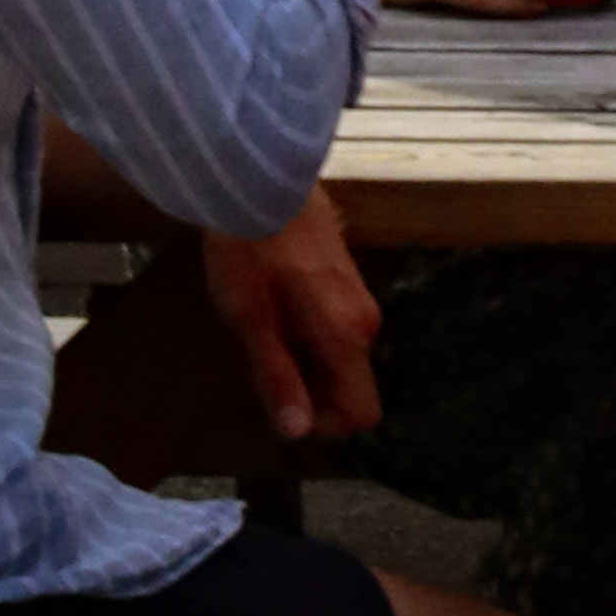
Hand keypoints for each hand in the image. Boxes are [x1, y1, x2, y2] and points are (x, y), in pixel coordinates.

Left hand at [202, 190, 381, 446]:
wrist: (260, 183)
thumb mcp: (252, 322)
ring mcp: (360, 297)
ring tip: (260, 339)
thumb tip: (299, 433)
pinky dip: (307, 339)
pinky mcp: (348, 279)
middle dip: (309, 395)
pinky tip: (272, 313)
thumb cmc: (250, 254)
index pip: (361, 412)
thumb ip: (278, 378)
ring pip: (342, 359)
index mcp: (347, 336)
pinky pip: (337, 331)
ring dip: (305, 365)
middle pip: (350, 387)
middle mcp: (366, 321)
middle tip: (258, 372)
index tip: (277, 410)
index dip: (321, 426)